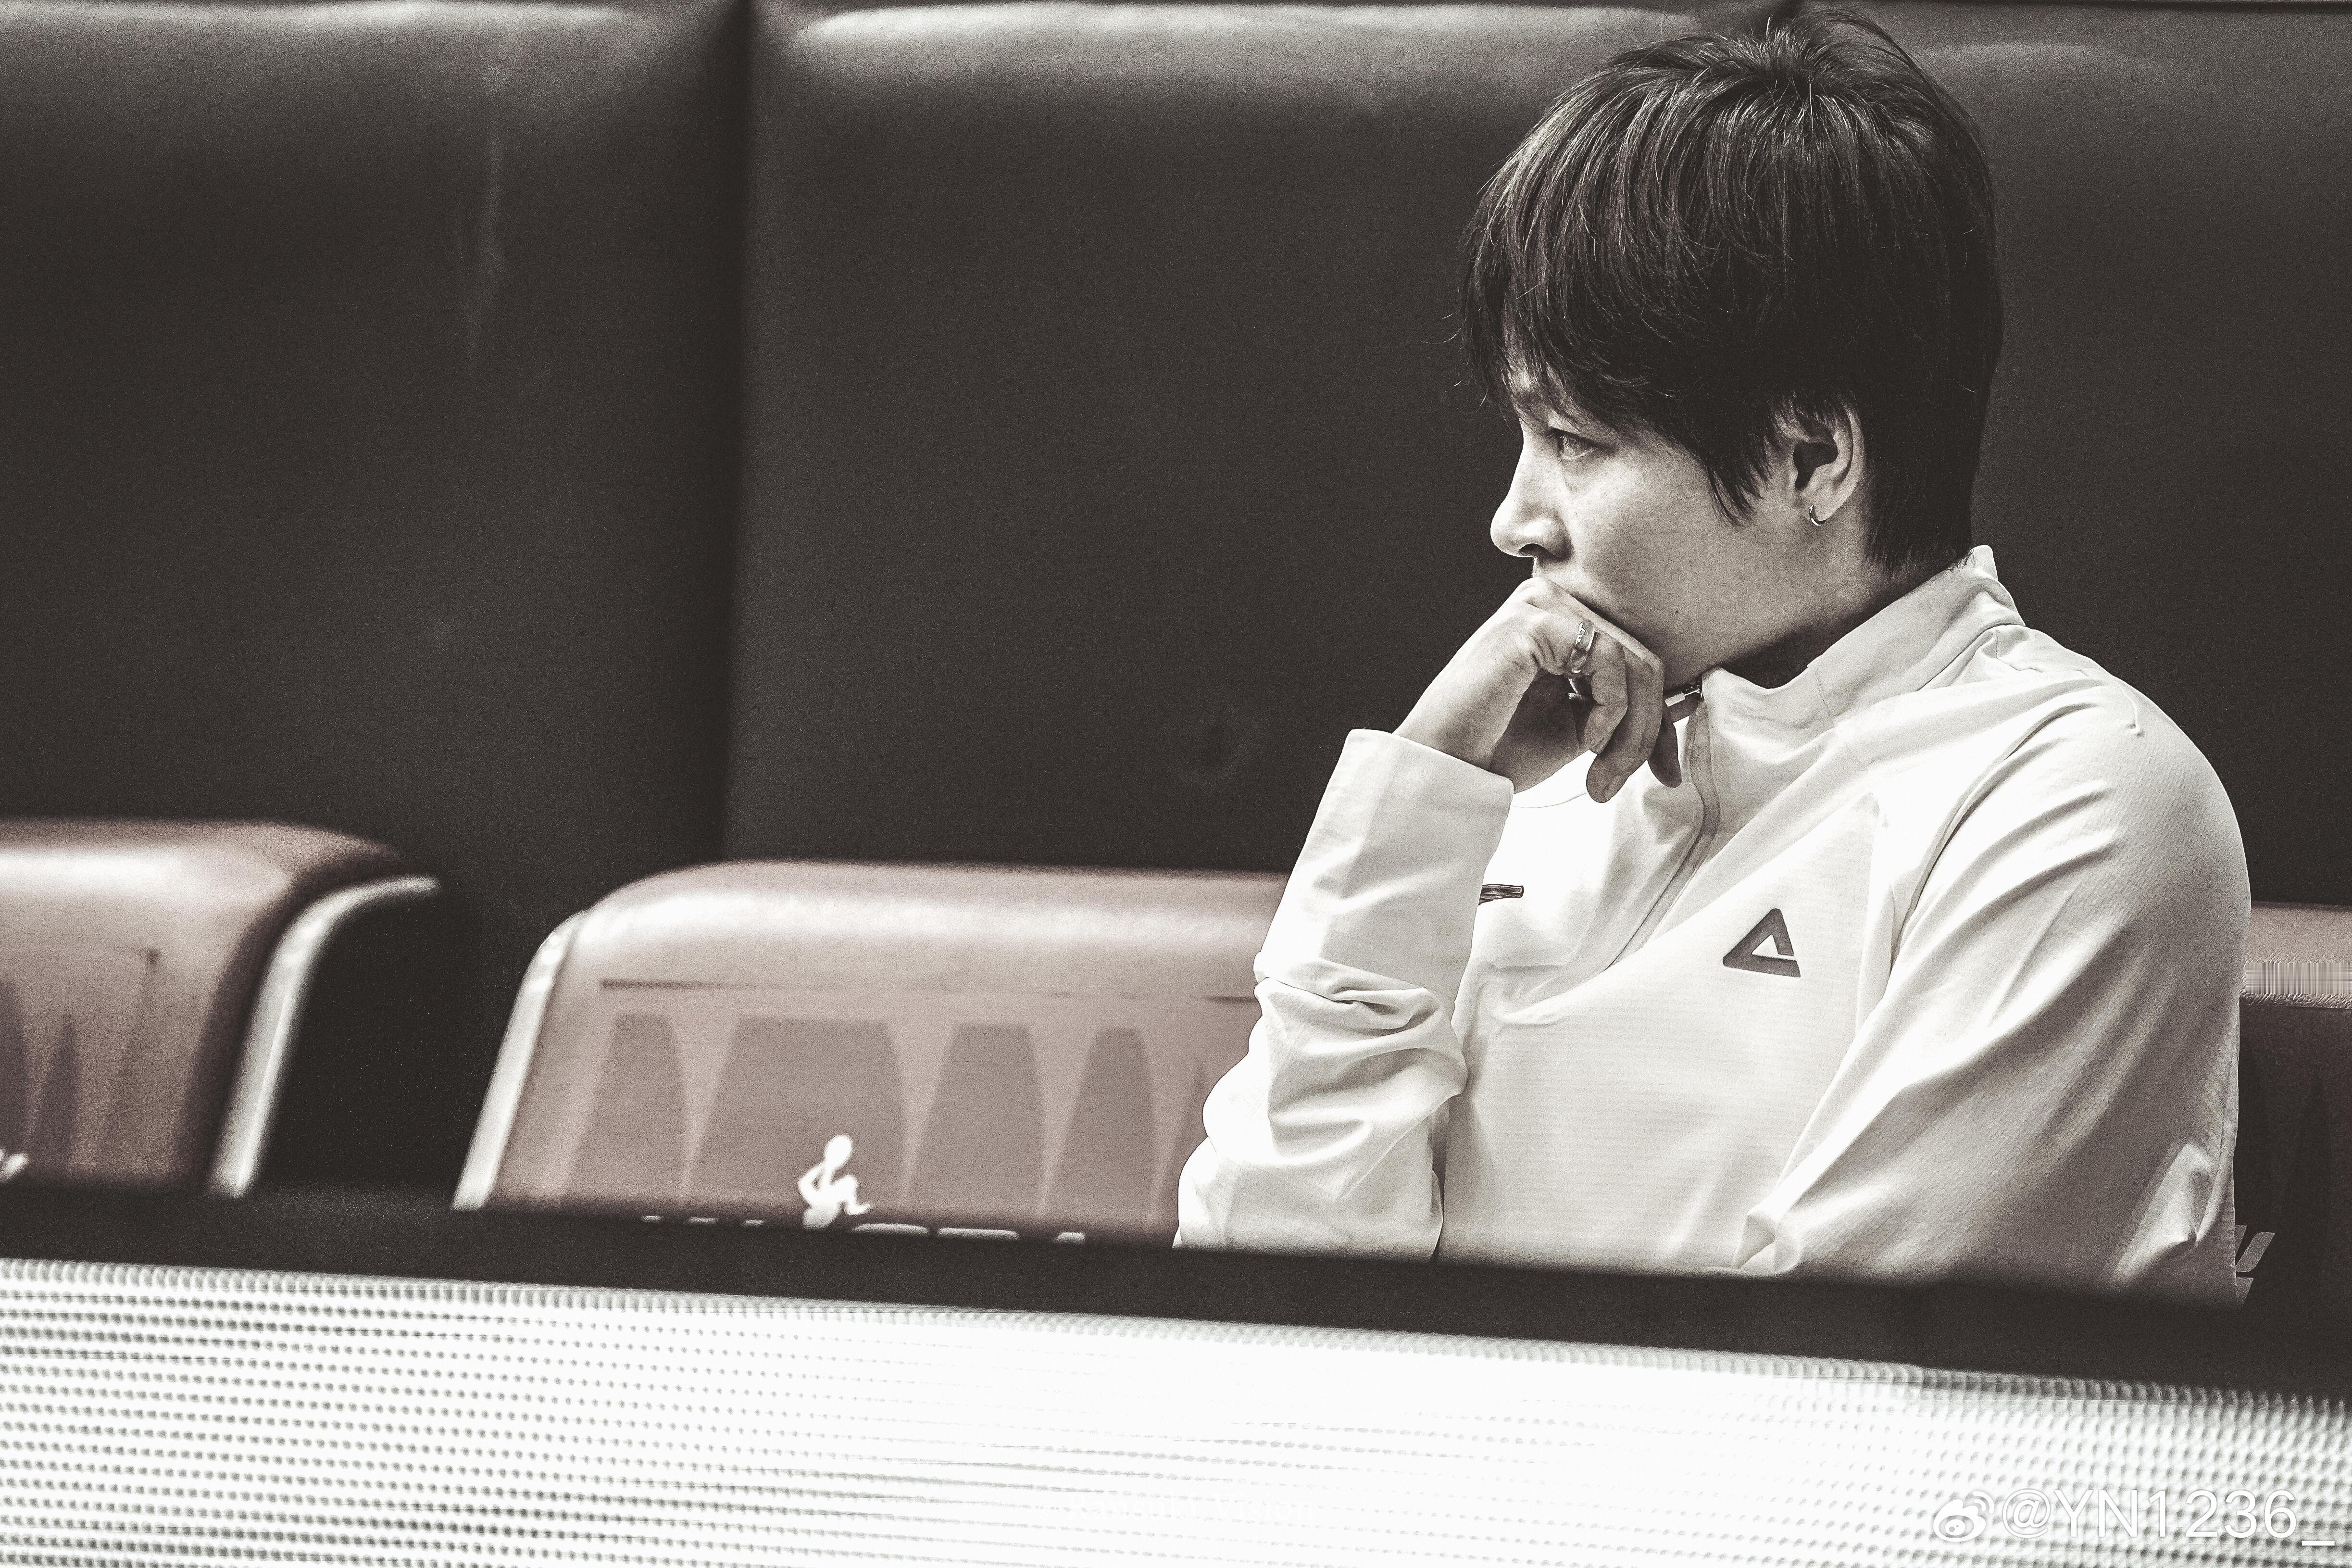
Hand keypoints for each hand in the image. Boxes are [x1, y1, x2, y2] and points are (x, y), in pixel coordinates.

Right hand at [1394, 576, 1700, 797]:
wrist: (1448, 767)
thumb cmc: (1501, 749)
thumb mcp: (1583, 727)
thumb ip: (1625, 708)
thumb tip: (1688, 699)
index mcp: (1561, 623)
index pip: (1637, 658)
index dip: (1659, 719)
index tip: (1666, 773)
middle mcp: (1552, 603)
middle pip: (1644, 659)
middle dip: (1645, 732)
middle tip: (1617, 782)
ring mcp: (1542, 605)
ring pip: (1635, 662)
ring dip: (1630, 731)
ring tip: (1601, 775)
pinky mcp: (1535, 620)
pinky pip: (1609, 661)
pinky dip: (1610, 709)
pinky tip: (1585, 740)